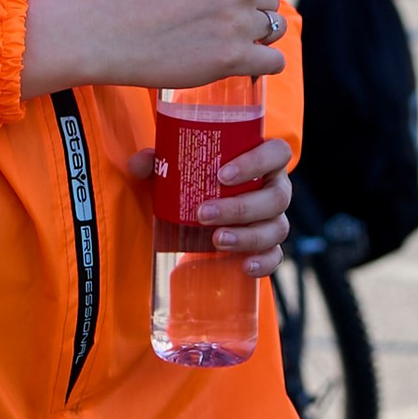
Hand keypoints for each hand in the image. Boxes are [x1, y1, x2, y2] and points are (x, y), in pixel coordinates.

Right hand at [21, 0, 299, 98]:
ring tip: (227, 42)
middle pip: (274, 2)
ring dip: (258, 38)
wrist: (111, 32)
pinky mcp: (234, 58)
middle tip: (225, 23)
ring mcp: (239, 22)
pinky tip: (242, 64)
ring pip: (276, 31)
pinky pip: (273, 62)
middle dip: (256, 12)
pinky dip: (261, 65)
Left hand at [129, 131, 293, 279]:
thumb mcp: (176, 166)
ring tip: (216, 240)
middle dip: (240, 207)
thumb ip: (157, 161)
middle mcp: (275, 188)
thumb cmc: (197, 179)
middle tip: (203, 214)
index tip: (222, 175)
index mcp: (263, 160)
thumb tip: (140, 163)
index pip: (277, 153)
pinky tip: (244, 266)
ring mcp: (275, 218)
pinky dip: (263, 262)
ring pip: (276, 228)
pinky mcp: (269, 245)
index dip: (256, 162)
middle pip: (276, 197)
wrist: (200, 210)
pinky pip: (275, 256)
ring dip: (247, 236)